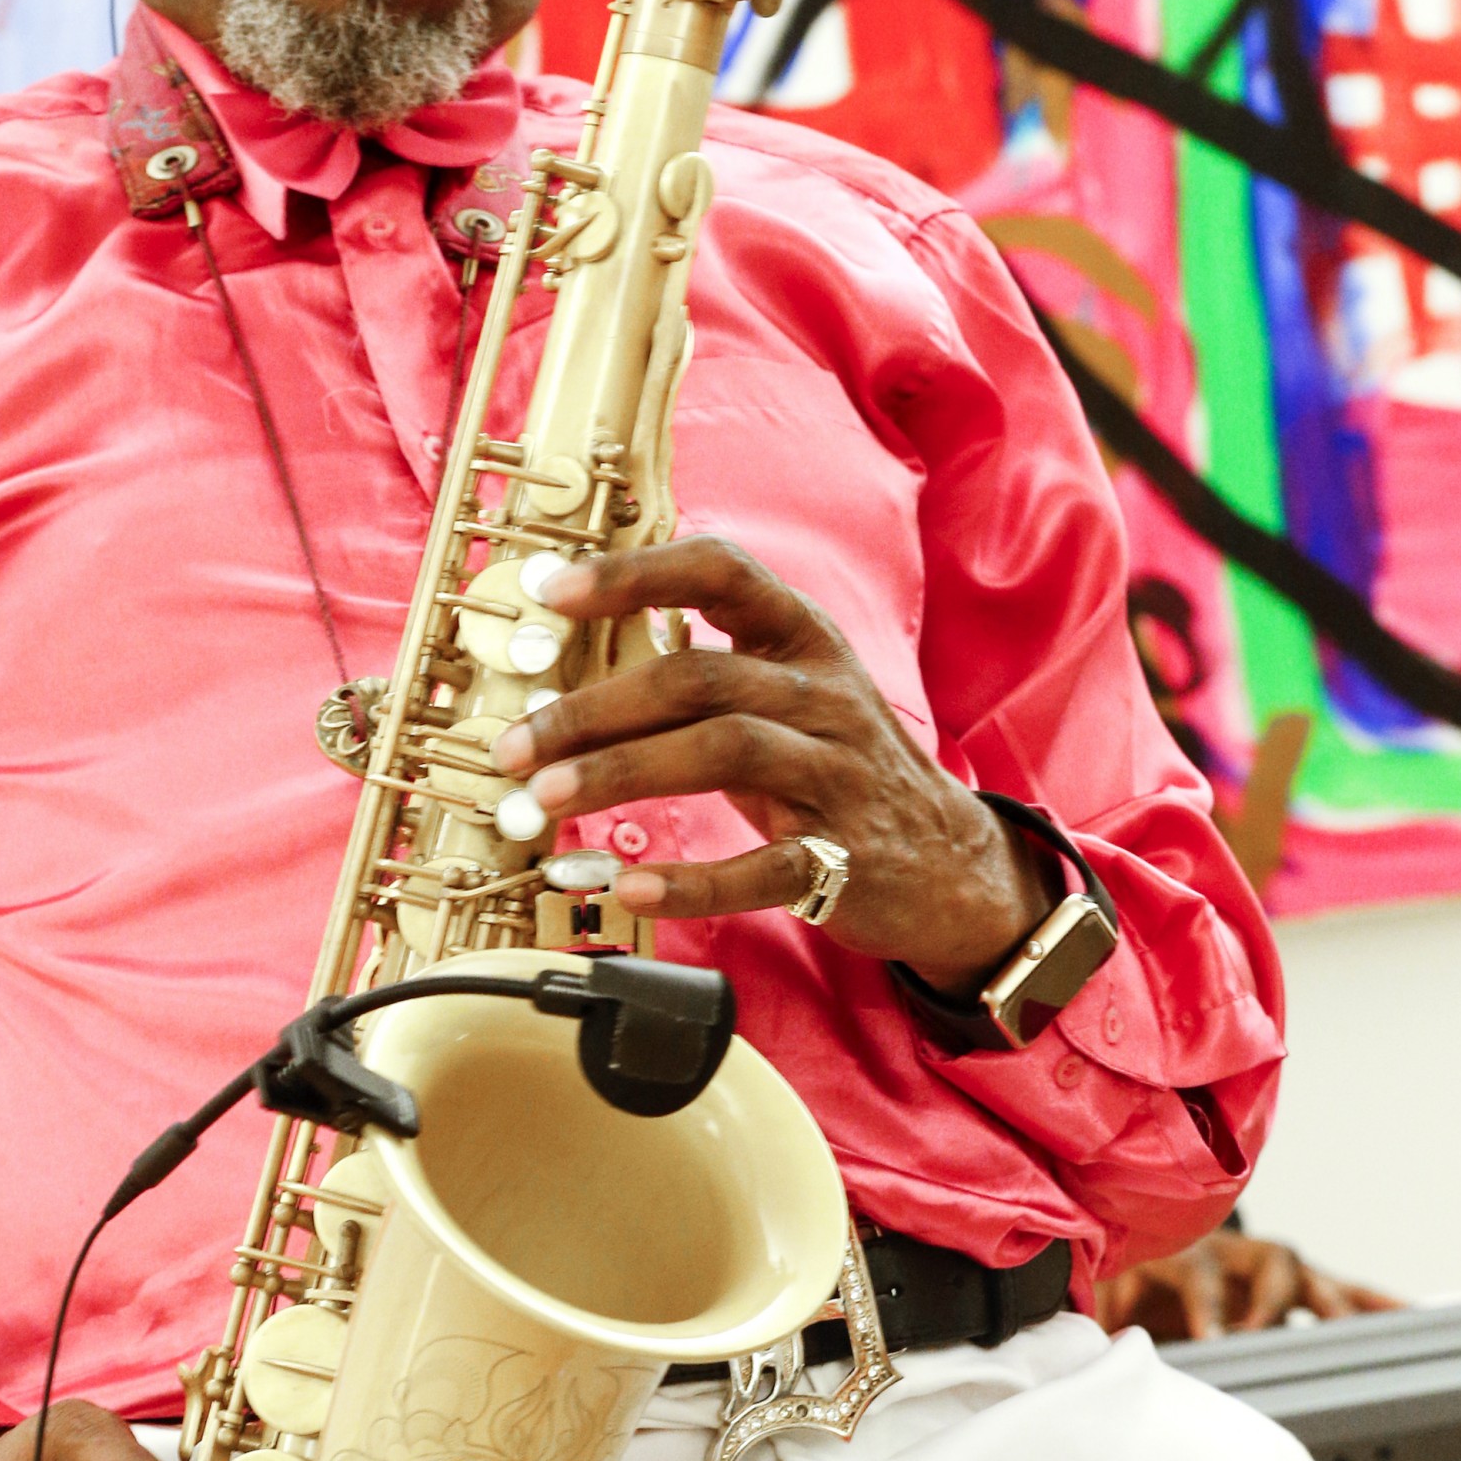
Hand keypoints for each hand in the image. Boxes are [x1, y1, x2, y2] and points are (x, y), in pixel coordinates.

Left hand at [490, 537, 1051, 993]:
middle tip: (512, 746)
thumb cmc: (832, 766)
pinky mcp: (844, 860)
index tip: (553, 591)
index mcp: (802, 640)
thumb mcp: (786, 695)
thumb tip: (565, 670)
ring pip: (723, 751)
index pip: (721, 572)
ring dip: (620, 771)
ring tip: (542, 800)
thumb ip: (700, 672)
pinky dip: (690, 881)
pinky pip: (763, 869)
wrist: (948, 861)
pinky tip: (628, 888)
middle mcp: (822, 695)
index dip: (635, 574)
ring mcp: (838, 775)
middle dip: (592, 708)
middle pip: (697, 677)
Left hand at [1095, 1230, 1399, 1341]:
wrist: (1153, 1248)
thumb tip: (1074, 1333)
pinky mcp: (1297, 1283)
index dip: (1208, 1307)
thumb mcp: (1111, 1289)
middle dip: (1274, 1305)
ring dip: (1331, 1307)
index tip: (1213, 1341)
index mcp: (1186, 1252)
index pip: (1200, 1275)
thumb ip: (1100, 1309)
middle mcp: (1235, 1253)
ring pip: (1310, 1279)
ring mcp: (1271, 1267)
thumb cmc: (1135, 1276)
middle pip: (1268, 1267)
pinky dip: (1374, 1303)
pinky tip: (1406, 1316)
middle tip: (1272, 1341)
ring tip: (1358, 1338)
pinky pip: (1344, 1290)